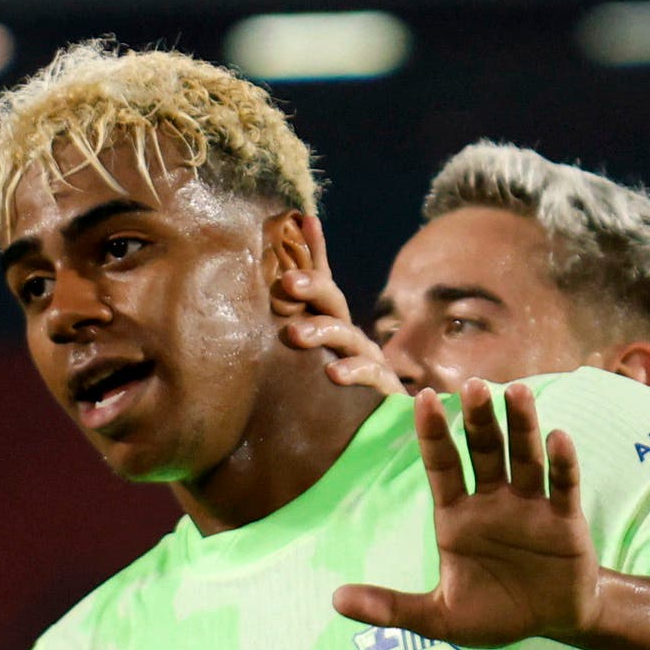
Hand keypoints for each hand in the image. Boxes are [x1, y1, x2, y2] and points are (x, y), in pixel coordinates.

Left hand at [276, 216, 403, 397]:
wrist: (382, 429)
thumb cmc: (337, 394)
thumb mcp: (309, 363)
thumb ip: (292, 333)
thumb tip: (266, 294)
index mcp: (332, 325)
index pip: (322, 282)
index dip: (315, 250)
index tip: (302, 221)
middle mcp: (351, 335)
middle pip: (333, 302)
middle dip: (312, 288)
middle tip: (286, 282)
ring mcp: (369, 358)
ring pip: (346, 336)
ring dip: (322, 331)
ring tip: (295, 334)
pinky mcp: (383, 386)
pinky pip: (369, 374)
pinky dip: (353, 371)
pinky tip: (333, 373)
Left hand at [333, 379, 603, 648]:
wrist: (549, 623)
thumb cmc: (493, 615)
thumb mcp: (437, 618)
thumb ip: (391, 607)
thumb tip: (335, 601)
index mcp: (457, 516)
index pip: (441, 466)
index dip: (433, 434)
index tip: (423, 399)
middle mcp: (492, 501)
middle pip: (484, 451)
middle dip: (479, 420)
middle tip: (473, 386)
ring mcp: (530, 506)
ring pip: (524, 458)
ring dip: (523, 426)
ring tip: (518, 392)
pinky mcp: (564, 520)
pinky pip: (563, 486)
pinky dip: (562, 463)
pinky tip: (558, 438)